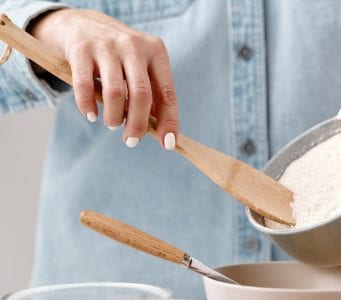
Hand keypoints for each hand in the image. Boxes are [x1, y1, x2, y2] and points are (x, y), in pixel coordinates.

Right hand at [29, 9, 177, 148]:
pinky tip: (91, 115)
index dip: (169, 121)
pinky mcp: (81, 49)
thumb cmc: (119, 55)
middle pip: (142, 95)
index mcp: (156, 51)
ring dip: (113, 118)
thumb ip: (152, 94)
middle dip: (137, 125)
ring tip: (111, 124)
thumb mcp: (141, 66)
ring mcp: (107, 46)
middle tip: (131, 141)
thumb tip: (163, 131)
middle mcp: (134, 46)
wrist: (82, 23)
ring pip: (115, 93)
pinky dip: (88, 106)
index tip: (168, 144)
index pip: (167, 92)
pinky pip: (85, 86)